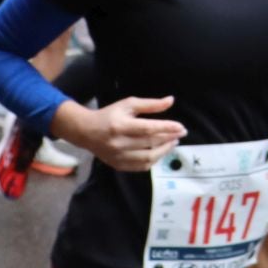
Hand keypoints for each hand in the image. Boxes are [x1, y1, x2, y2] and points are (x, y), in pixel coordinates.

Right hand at [53, 96, 186, 171]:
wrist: (86, 132)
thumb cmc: (109, 115)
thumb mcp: (128, 104)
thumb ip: (150, 104)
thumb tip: (171, 100)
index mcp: (121, 125)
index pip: (148, 128)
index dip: (167, 128)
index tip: (181, 127)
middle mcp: (119, 143)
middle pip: (150, 143)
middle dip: (169, 138)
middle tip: (181, 133)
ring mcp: (118, 156)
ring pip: (148, 157)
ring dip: (164, 151)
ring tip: (173, 143)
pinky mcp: (118, 165)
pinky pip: (141, 166)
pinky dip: (154, 160)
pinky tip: (160, 152)